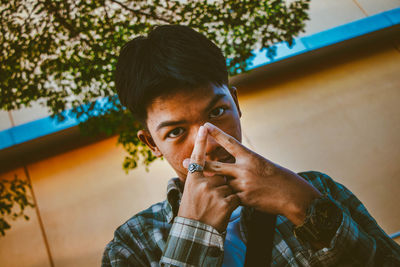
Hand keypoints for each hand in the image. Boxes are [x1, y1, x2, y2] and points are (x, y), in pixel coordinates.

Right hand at [177, 126, 239, 231]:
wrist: (195, 233)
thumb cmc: (193, 211)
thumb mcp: (191, 193)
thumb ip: (200, 179)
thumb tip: (209, 167)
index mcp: (193, 179)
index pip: (198, 157)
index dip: (201, 142)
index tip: (204, 127)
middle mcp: (202, 184)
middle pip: (219, 172)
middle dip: (222, 181)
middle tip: (213, 194)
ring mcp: (214, 193)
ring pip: (229, 185)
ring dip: (227, 195)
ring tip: (216, 208)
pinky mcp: (225, 203)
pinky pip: (236, 197)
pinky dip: (233, 204)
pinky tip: (223, 212)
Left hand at [200, 122, 321, 225]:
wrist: (291, 195)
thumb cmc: (278, 178)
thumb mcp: (262, 165)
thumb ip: (245, 164)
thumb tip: (230, 164)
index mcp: (250, 157)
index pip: (229, 143)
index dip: (216, 133)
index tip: (205, 125)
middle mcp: (244, 169)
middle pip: (215, 166)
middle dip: (198, 164)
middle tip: (183, 161)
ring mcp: (243, 184)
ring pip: (222, 184)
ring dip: (215, 186)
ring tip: (199, 187)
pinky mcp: (244, 198)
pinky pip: (230, 197)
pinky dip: (229, 198)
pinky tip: (229, 201)